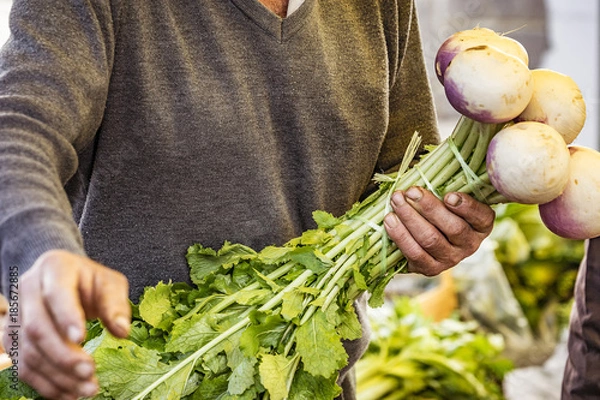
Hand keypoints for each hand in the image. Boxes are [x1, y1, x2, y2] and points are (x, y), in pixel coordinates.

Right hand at [2, 250, 130, 399]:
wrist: (61, 280)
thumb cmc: (89, 281)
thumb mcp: (109, 282)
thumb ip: (116, 304)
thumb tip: (122, 331)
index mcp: (54, 268)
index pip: (56, 294)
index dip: (66, 317)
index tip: (82, 339)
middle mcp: (27, 290)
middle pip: (37, 327)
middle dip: (63, 354)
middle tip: (89, 371)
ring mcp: (15, 316)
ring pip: (28, 351)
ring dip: (57, 375)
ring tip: (87, 388)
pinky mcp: (13, 339)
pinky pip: (23, 367)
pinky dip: (46, 384)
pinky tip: (70, 394)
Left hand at [384, 186, 494, 275]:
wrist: (427, 242)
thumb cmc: (440, 210)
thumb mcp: (450, 200)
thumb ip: (445, 188)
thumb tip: (428, 172)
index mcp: (481, 225)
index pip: (480, 216)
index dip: (466, 207)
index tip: (449, 195)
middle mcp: (470, 244)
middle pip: (453, 228)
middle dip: (429, 207)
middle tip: (411, 191)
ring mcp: (450, 259)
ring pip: (430, 239)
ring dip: (410, 218)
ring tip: (396, 201)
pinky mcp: (431, 269)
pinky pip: (414, 253)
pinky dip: (400, 236)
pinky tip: (390, 220)